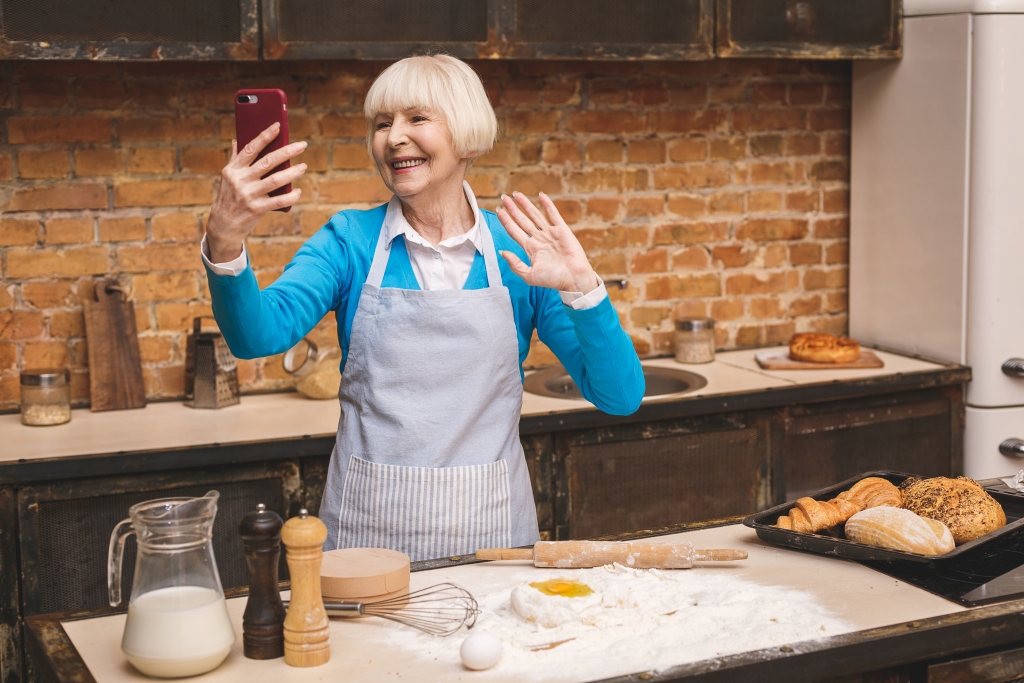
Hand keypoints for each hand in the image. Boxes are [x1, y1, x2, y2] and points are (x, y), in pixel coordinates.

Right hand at [206, 122, 307, 261]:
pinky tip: (298, 191)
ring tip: (303, 166)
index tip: (278, 126)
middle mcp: (240, 180)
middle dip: (287, 152)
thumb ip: (235, 159)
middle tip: (302, 146)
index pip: (251, 148)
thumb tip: (237, 139)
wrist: (223, 225)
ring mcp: (249, 195)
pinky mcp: (257, 209)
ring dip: (292, 172)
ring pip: (276, 180)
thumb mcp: (228, 177)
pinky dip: (291, 196)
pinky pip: (279, 201)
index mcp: (233, 169)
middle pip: (268, 162)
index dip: (265, 136)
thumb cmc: (229, 197)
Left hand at [496, 192, 599, 292]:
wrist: (573, 279)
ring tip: (516, 194)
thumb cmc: (553, 280)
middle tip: (503, 198)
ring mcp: (550, 233)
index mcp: (530, 249)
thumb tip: (502, 252)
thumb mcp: (529, 275)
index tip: (498, 211)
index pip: (514, 231)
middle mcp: (539, 239)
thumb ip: (515, 264)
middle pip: (522, 220)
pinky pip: (553, 214)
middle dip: (513, 209)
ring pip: (535, 215)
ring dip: (526, 204)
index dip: (506, 221)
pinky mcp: (562, 230)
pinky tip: (540, 195)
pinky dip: (547, 205)